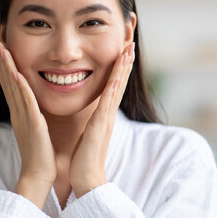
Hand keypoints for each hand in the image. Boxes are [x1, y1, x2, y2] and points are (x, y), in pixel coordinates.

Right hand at [0, 39, 55, 207]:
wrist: (39, 174)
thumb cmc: (41, 155)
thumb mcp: (36, 129)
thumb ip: (33, 116)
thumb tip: (34, 108)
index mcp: (20, 112)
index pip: (10, 85)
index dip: (4, 67)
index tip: (1, 50)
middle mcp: (18, 112)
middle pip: (7, 81)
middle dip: (1, 61)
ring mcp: (23, 116)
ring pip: (13, 86)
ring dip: (6, 66)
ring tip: (0, 49)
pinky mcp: (33, 123)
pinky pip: (25, 100)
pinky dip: (19, 85)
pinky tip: (15, 72)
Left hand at [69, 42, 134, 196]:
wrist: (86, 180)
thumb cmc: (85, 157)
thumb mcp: (88, 130)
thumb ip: (92, 117)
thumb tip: (92, 108)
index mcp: (104, 112)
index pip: (113, 82)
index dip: (119, 63)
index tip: (123, 44)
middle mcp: (108, 113)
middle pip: (120, 80)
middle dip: (125, 58)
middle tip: (131, 37)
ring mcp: (106, 120)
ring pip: (117, 88)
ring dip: (123, 68)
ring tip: (128, 48)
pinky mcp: (99, 128)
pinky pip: (106, 106)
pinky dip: (112, 91)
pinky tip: (115, 78)